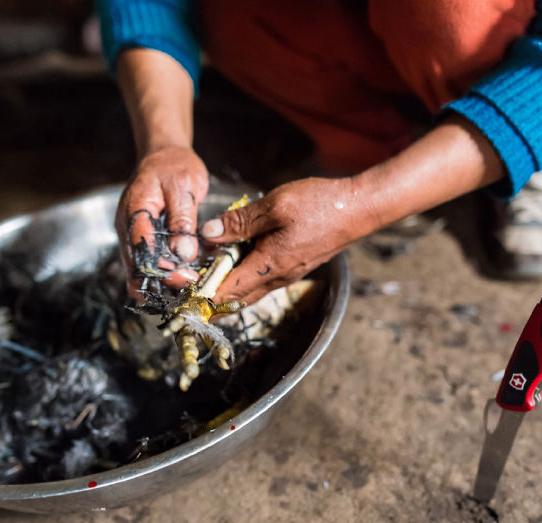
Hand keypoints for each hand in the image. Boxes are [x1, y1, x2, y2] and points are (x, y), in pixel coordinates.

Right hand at [115, 145, 208, 298]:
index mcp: (135, 209)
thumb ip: (183, 219)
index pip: (143, 247)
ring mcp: (130, 234)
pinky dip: (158, 276)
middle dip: (160, 282)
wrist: (164, 155)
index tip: (185, 278)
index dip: (162, 268)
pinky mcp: (139, 239)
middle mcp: (127, 225)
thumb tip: (183, 252)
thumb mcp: (184, 187)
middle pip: (135, 264)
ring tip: (184, 289)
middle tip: (188, 288)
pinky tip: (177, 282)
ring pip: (137, 269)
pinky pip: (144, 264)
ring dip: (159, 284)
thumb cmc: (174, 166)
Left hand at [200, 177, 378, 304]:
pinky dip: (243, 272)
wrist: (359, 209)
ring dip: (227, 282)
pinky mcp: (294, 265)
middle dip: (210, 294)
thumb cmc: (320, 205)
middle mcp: (278, 278)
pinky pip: (262, 277)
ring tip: (207, 267)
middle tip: (187, 283)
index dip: (203, 295)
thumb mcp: (274, 206)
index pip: (227, 292)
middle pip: (236, 298)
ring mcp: (287, 274)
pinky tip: (235, 253)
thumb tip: (209, 233)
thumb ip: (239, 222)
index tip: (182, 290)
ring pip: (249, 288)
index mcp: (269, 266)